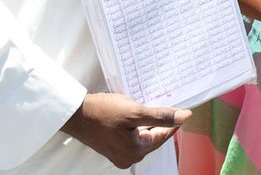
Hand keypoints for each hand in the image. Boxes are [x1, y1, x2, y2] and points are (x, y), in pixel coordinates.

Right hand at [61, 92, 190, 168]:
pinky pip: (131, 136)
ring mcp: (119, 154)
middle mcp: (129, 157)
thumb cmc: (102, 113)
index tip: (179, 106)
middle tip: (157, 103)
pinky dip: (134, 125)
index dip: (172, 120)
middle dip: (156, 121)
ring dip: (145, 122)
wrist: (75, 114)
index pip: (164, 135)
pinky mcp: (112, 148)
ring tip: (141, 107)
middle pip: (153, 137)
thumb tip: (185, 117)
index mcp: (137, 151)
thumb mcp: (135, 111)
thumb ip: (161, 116)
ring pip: (142, 136)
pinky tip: (131, 114)